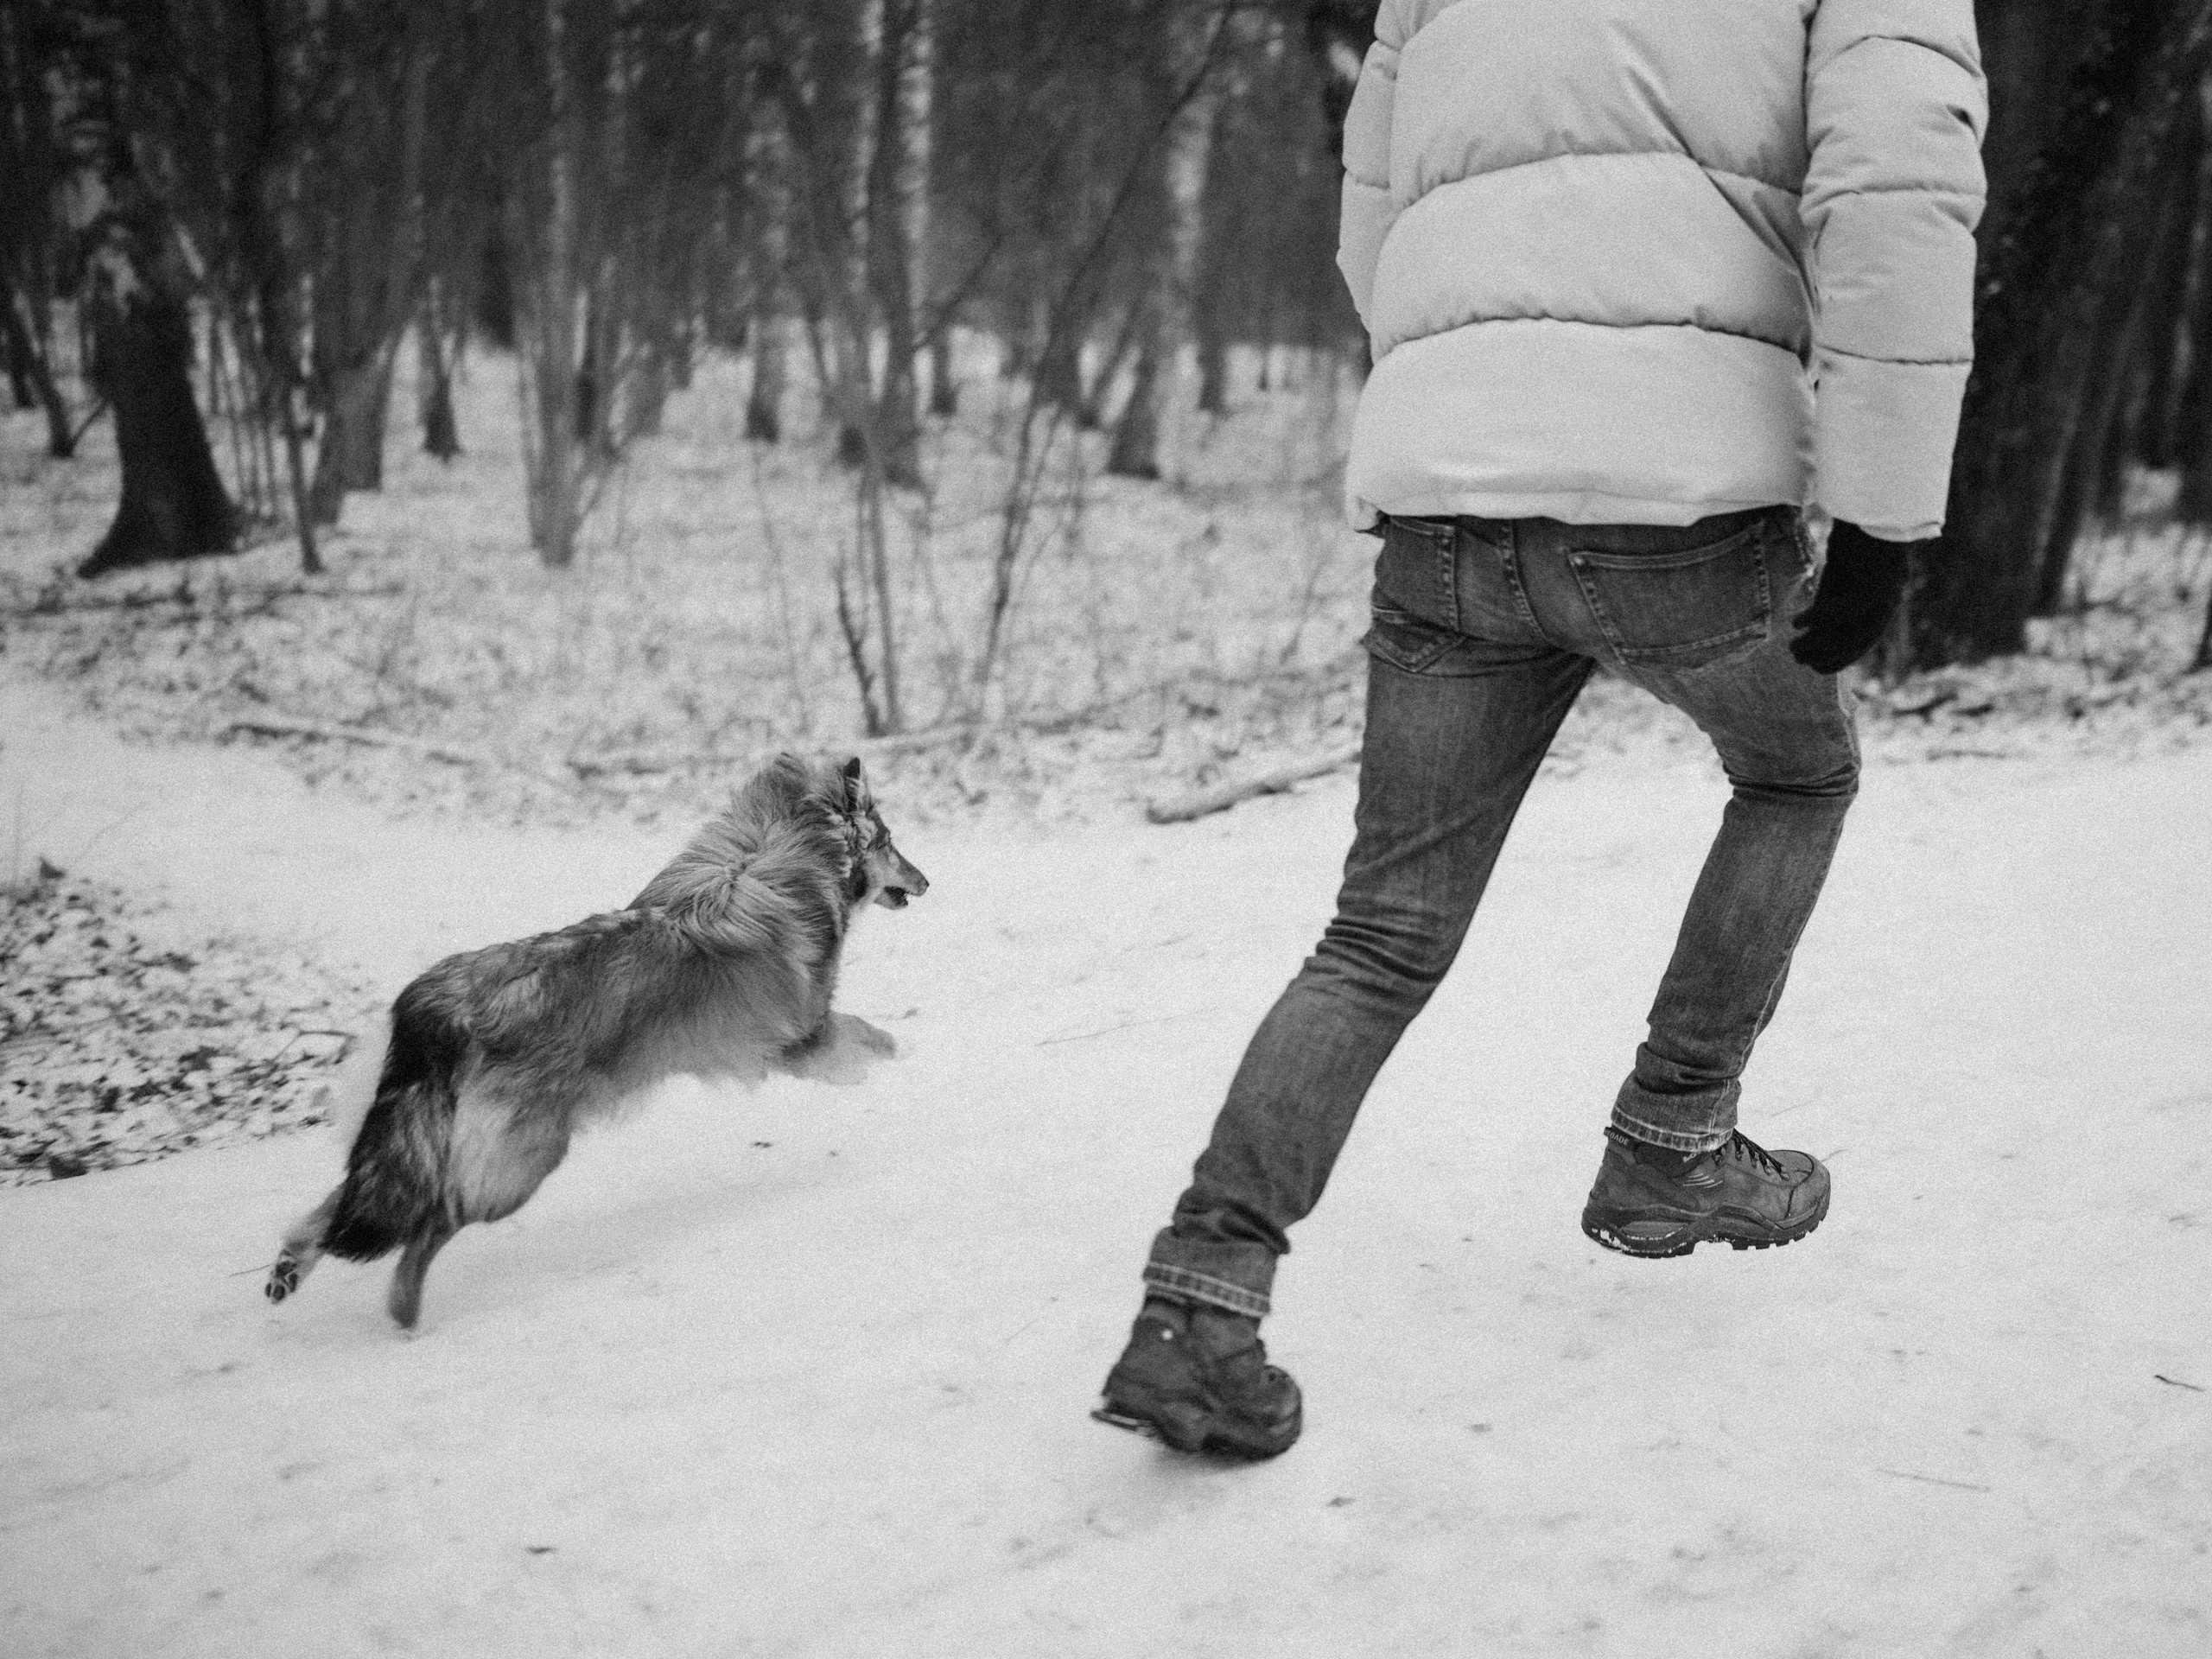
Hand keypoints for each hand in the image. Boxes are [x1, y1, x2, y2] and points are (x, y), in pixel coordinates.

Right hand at [1789, 521, 1917, 672]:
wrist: (1873, 501)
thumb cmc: (1855, 535)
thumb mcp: (1838, 573)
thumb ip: (1830, 599)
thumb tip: (1810, 630)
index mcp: (1881, 599)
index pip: (1862, 637)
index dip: (1838, 655)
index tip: (1812, 666)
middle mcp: (1888, 599)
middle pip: (1860, 639)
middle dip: (1830, 655)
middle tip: (1799, 661)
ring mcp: (1887, 591)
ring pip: (1856, 630)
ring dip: (1823, 643)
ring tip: (1795, 649)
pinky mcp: (1880, 580)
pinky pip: (1848, 609)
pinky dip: (1821, 619)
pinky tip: (1797, 623)